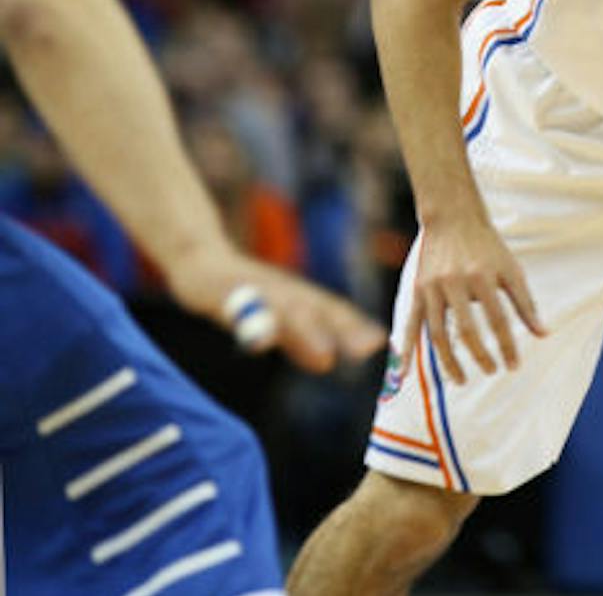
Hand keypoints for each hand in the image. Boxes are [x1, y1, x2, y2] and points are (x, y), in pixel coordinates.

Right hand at [166, 244, 386, 372]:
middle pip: (317, 308)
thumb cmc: (242, 290)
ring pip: (283, 309)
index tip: (384, 344)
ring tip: (326, 357)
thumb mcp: (273, 313)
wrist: (199, 259)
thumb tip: (327, 363)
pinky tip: (261, 344)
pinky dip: (251, 325)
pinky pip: (238, 310)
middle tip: (370, 349)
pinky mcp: (223, 293)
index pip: (333, 309)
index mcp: (296, 294)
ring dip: (306, 333)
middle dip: (344, 329)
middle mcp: (282, 289)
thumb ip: (297, 339)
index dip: (357, 325)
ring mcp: (253, 289)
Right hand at [403, 212, 546, 383]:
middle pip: (466, 330)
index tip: (514, 366)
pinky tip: (404, 375)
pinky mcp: (417, 291)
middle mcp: (455, 283)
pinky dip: (406, 351)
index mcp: (482, 277)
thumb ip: (526, 303)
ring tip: (462, 380)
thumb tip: (544, 334)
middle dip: (480, 356)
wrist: (453, 218)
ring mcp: (432, 288)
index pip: (498, 321)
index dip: (507, 346)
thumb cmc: (488, 247)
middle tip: (492, 371)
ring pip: (437, 334)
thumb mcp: (511, 269)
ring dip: (449, 362)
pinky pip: (410, 326)